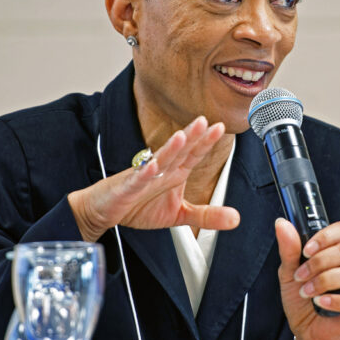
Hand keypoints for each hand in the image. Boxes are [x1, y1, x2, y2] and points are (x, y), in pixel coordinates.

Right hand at [68, 116, 239, 240]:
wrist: (104, 210)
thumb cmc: (139, 206)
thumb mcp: (179, 215)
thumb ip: (207, 215)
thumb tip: (236, 219)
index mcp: (174, 173)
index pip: (192, 154)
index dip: (205, 142)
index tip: (220, 127)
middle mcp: (160, 170)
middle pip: (177, 151)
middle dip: (190, 136)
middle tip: (204, 121)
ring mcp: (143, 177)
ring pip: (158, 160)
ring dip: (169, 149)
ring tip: (181, 137)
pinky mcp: (126, 189)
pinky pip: (136, 180)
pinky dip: (144, 174)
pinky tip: (153, 167)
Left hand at [276, 218, 339, 339]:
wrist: (304, 329)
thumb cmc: (300, 297)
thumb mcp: (289, 272)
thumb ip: (289, 249)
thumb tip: (281, 223)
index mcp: (336, 252)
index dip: (326, 236)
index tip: (306, 250)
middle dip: (319, 262)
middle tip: (300, 275)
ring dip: (323, 281)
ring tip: (305, 291)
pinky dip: (336, 301)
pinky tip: (320, 302)